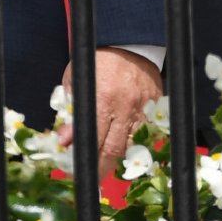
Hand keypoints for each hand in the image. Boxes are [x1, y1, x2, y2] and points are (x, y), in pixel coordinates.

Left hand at [60, 48, 163, 180]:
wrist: (129, 42)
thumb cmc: (98, 60)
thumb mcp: (77, 78)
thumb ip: (72, 109)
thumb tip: (64, 140)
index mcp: (102, 97)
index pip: (92, 138)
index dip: (83, 159)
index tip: (76, 170)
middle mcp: (125, 106)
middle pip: (113, 150)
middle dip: (100, 169)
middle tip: (91, 178)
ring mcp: (143, 108)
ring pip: (132, 148)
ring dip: (118, 161)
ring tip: (107, 167)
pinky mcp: (156, 108)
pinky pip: (148, 137)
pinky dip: (136, 147)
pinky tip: (127, 153)